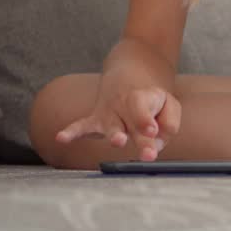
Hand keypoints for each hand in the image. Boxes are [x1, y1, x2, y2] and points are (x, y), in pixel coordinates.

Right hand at [54, 77, 181, 161]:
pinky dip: (71, 132)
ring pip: (110, 126)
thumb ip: (169, 123)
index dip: (146, 120)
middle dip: (140, 138)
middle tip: (148, 154)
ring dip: (114, 135)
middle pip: (131, 124)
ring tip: (118, 141)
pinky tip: (61, 139)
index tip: (152, 131)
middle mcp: (123, 106)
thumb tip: (158, 142)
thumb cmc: (151, 99)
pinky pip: (81, 126)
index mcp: (142, 99)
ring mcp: (108, 114)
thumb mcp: (169, 104)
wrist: (128, 77)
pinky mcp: (94, 120)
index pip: (144, 110)